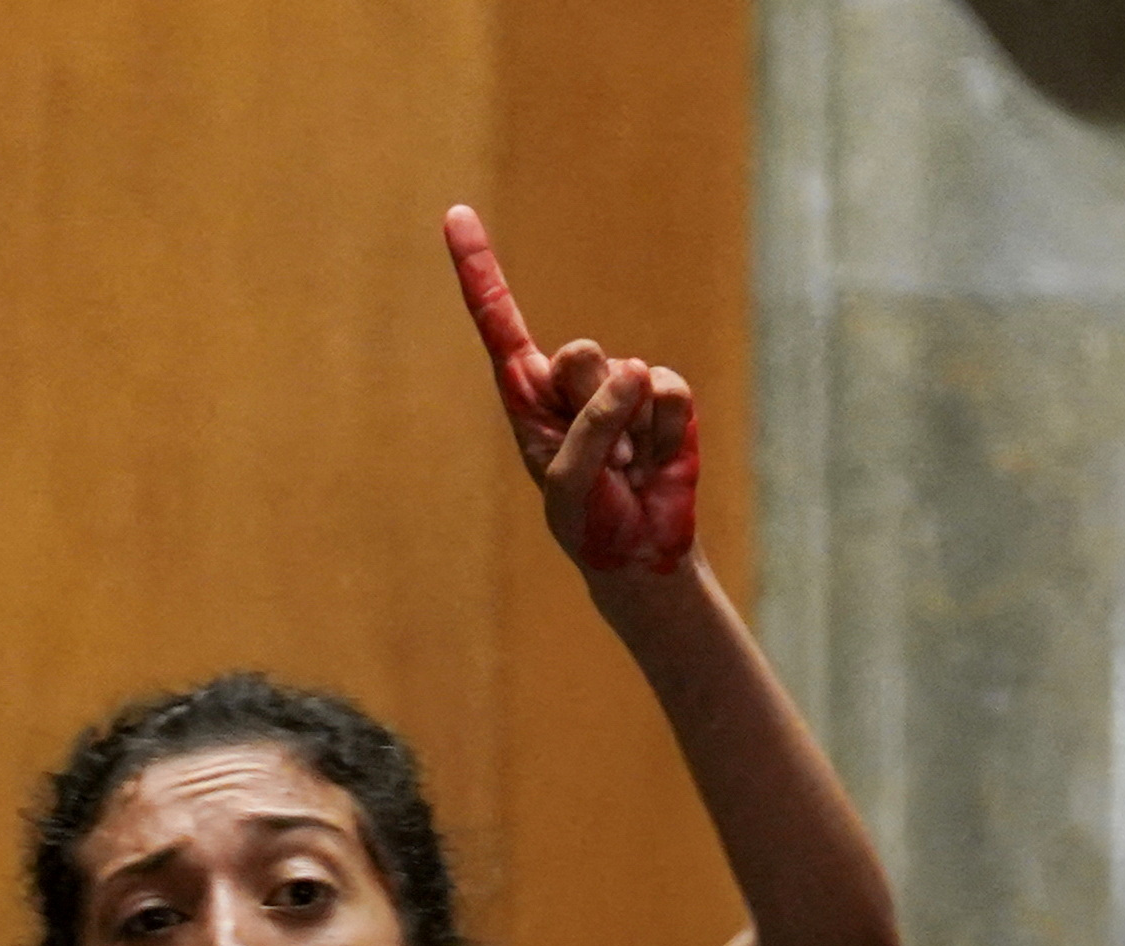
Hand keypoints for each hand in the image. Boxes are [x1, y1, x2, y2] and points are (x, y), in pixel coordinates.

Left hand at [445, 202, 699, 575]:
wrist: (642, 552)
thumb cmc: (589, 520)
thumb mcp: (568, 484)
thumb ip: (590, 428)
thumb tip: (636, 369)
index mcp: (526, 394)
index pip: (497, 320)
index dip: (478, 267)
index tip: (455, 214)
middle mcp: (569, 380)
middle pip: (579, 354)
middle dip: (592, 404)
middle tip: (604, 456)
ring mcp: (620, 384)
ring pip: (627, 375)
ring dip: (631, 431)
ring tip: (629, 467)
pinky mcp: (664, 397)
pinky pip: (669, 391)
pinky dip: (666, 431)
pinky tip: (657, 460)